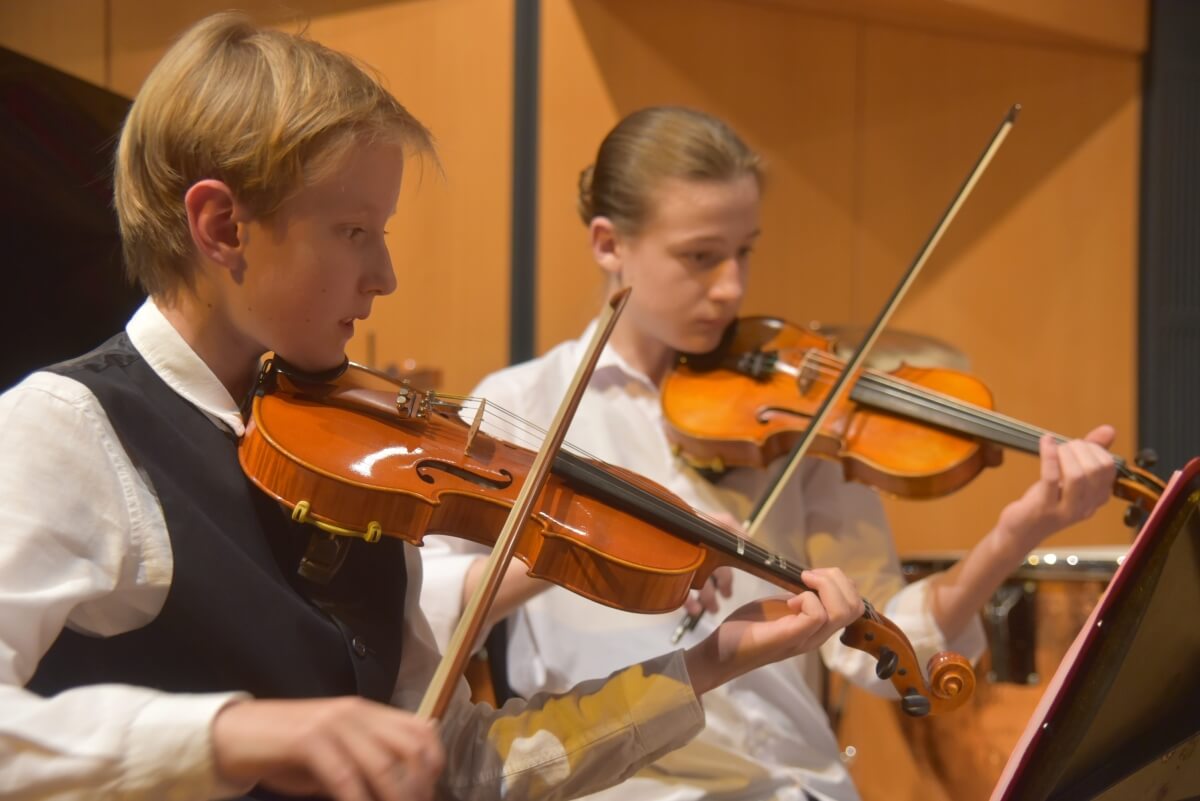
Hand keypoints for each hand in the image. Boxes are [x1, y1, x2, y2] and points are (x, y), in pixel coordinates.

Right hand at [212, 696, 444, 800]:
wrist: (236, 735)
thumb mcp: (337, 753)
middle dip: (418, 790)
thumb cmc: (288, 751)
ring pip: (383, 766)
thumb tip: (405, 786)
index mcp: (368, 713)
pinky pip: (345, 777)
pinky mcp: (308, 741)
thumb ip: (368, 762)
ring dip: (394, 799)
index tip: (427, 796)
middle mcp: (356, 713)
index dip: (433, 766)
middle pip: (410, 750)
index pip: (421, 732)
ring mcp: (333, 724)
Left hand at [683, 567, 862, 694]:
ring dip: (825, 586)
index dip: (839, 583)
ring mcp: (806, 639)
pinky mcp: (789, 637)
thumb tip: (811, 579)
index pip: (854, 607)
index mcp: (817, 628)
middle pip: (855, 607)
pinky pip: (817, 615)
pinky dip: (807, 598)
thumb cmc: (745, 629)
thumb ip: (799, 598)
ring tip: (802, 583)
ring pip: (842, 611)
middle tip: (809, 576)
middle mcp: (817, 636)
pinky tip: (789, 601)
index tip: (810, 575)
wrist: (720, 653)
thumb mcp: (779, 607)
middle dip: (837, 580)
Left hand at [997, 425, 1116, 553]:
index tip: (1078, 445)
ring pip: (1077, 476)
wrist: (1020, 532)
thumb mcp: (1069, 478)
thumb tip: (1109, 430)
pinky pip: (1051, 478)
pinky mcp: (1044, 507)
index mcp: (1097, 498)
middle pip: (1096, 470)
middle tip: (1065, 446)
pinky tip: (1045, 442)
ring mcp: (1065, 509)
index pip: (1109, 468)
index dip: (1094, 449)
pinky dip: (1049, 455)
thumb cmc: (1045, 502)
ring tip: (1055, 447)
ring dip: (1065, 454)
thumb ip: (1090, 453)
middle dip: (1080, 449)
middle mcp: (1086, 505)